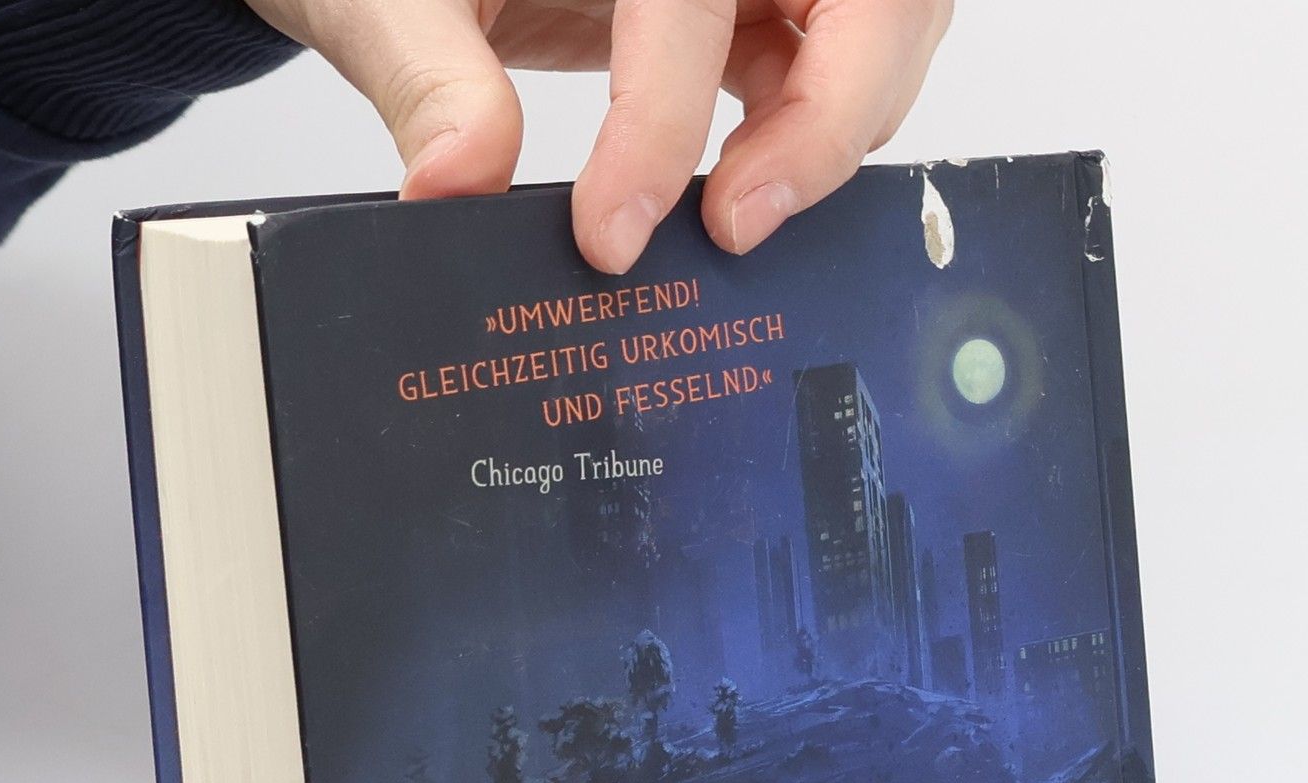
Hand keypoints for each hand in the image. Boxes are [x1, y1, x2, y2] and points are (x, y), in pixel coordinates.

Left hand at [241, 0, 950, 272]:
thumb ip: (428, 79)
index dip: (662, 123)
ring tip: (737, 221)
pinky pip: (835, 62)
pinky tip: (741, 193)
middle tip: (735, 230)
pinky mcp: (761, 3)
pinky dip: (811, 135)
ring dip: (833, 132)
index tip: (610, 234)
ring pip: (878, 32)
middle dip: (824, 121)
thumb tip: (458, 181)